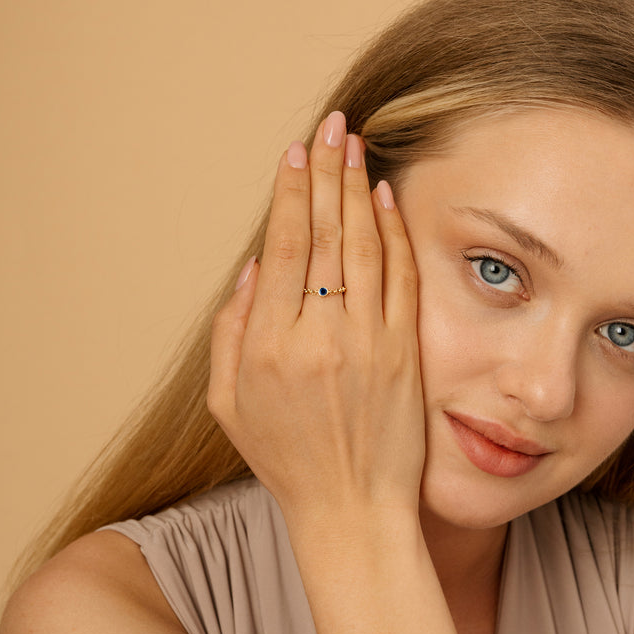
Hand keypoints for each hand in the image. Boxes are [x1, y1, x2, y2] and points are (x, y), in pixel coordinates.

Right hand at [208, 111, 424, 525]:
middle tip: (331, 125)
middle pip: (326, 234)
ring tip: (356, 145)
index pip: (285, 247)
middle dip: (327, 171)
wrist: (350, 508)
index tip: (295, 152)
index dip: (291, 194)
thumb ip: (232, 331)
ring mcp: (368, 342)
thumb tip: (257, 267)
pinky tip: (388, 200)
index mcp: (268, 345)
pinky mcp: (404, 352)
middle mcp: (319, 335)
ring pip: (366, 247)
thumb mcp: (229, 405)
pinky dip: (395, 236)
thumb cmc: (286, 459)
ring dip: (360, 189)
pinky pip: (401, 281)